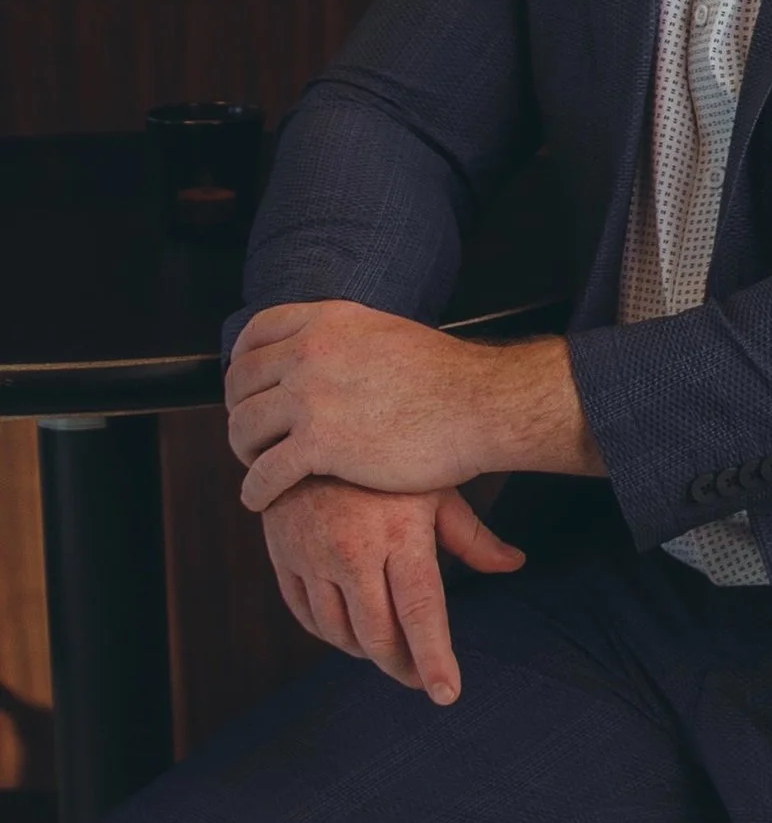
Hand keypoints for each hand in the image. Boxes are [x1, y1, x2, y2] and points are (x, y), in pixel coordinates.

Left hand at [227, 305, 596, 511]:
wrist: (481, 405)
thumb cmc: (450, 379)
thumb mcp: (387, 335)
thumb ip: (349, 341)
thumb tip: (337, 349)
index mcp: (327, 321)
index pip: (256, 334)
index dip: (242, 363)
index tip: (246, 387)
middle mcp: (310, 352)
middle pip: (242, 382)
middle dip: (240, 410)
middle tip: (252, 434)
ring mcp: (311, 397)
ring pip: (245, 427)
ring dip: (244, 451)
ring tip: (257, 467)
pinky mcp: (320, 445)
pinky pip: (266, 471)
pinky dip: (256, 490)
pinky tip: (259, 500)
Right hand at [260, 479, 523, 706]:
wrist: (314, 426)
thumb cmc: (389, 460)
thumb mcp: (436, 490)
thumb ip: (472, 536)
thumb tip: (514, 564)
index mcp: (398, 537)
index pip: (420, 613)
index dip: (434, 660)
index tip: (446, 695)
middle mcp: (351, 551)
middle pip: (377, 635)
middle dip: (401, 666)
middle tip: (419, 677)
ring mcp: (311, 555)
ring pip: (338, 632)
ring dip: (365, 652)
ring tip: (387, 652)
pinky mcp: (281, 555)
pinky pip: (305, 615)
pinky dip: (329, 633)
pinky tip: (349, 632)